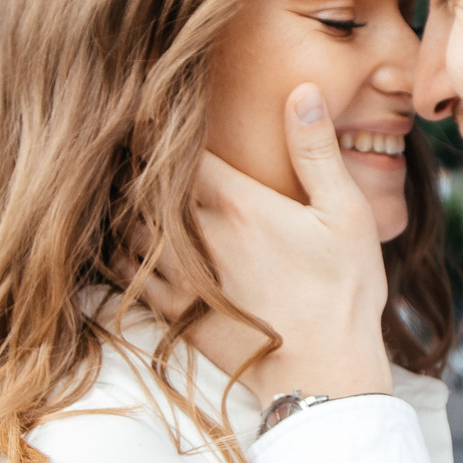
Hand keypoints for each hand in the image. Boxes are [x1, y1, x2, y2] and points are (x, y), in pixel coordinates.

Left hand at [134, 84, 392, 403]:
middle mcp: (197, 235)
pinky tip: (123, 237)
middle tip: (124, 141)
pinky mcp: (174, 312)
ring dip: (121, 202)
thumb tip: (300, 89)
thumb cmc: (344, 290)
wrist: (326, 373)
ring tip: (119, 183)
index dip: (157, 124)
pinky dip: (117, 247)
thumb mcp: (346, 213)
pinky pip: (125, 272)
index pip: (177, 148)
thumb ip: (315, 150)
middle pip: (141, 183)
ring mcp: (181, 276)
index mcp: (236, 202)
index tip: (150, 108)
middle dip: (133, 161)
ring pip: (125, 225)